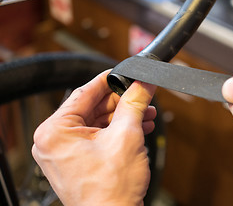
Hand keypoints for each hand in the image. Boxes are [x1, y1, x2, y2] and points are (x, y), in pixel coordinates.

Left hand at [32, 70, 156, 205]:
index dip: (108, 80)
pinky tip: (139, 126)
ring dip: (124, 116)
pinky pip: (99, 136)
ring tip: (146, 112)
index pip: (84, 92)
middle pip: (94, 107)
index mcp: (55, 131)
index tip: (122, 73)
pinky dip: (119, 130)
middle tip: (141, 94)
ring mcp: (67, 152)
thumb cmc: (110, 190)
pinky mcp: (79, 160)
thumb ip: (135, 103)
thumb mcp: (127, 136)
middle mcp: (56, 141)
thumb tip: (143, 83)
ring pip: (99, 122)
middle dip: (122, 101)